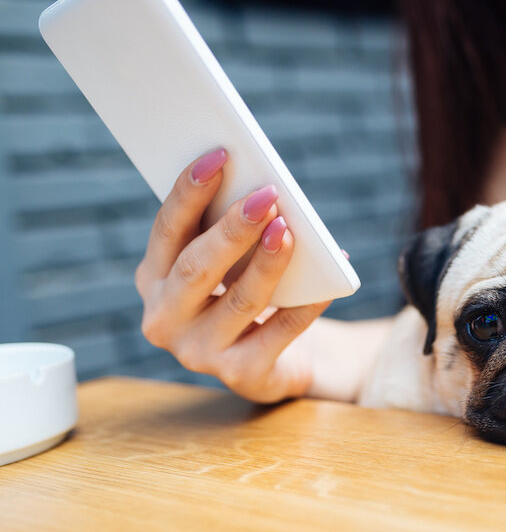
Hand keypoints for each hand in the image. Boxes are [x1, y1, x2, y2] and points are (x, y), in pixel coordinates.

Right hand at [134, 148, 330, 402]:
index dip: (191, 191)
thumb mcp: (231, 263)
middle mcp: (165, 319)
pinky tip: (325, 284)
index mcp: (154, 280)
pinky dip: (306, 306)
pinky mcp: (241, 376)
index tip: (221, 155)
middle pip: (198, 268)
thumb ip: (232, 232)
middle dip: (233, 229)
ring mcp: (199, 353)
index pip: (168, 230)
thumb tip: (266, 193)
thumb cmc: (247, 293)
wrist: (274, 362)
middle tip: (267, 195)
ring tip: (292, 232)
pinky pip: (280, 334)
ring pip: (239, 301)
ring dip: (268, 264)